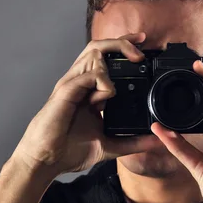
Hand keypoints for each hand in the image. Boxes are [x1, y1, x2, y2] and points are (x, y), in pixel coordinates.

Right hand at [12, 32, 161, 178]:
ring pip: (93, 52)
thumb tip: (156, 141)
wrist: (46, 161)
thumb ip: (132, 142)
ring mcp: (72, 85)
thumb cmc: (69, 151)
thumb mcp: (109, 145)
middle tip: (141, 43)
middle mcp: (81, 84)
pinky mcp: (65, 92)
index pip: (106, 60)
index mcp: (89, 92)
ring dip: (116, 51)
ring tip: (134, 61)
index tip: (144, 47)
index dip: (124, 49)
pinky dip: (103, 79)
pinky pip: (87, 74)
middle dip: (122, 41)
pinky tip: (109, 94)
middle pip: (99, 48)